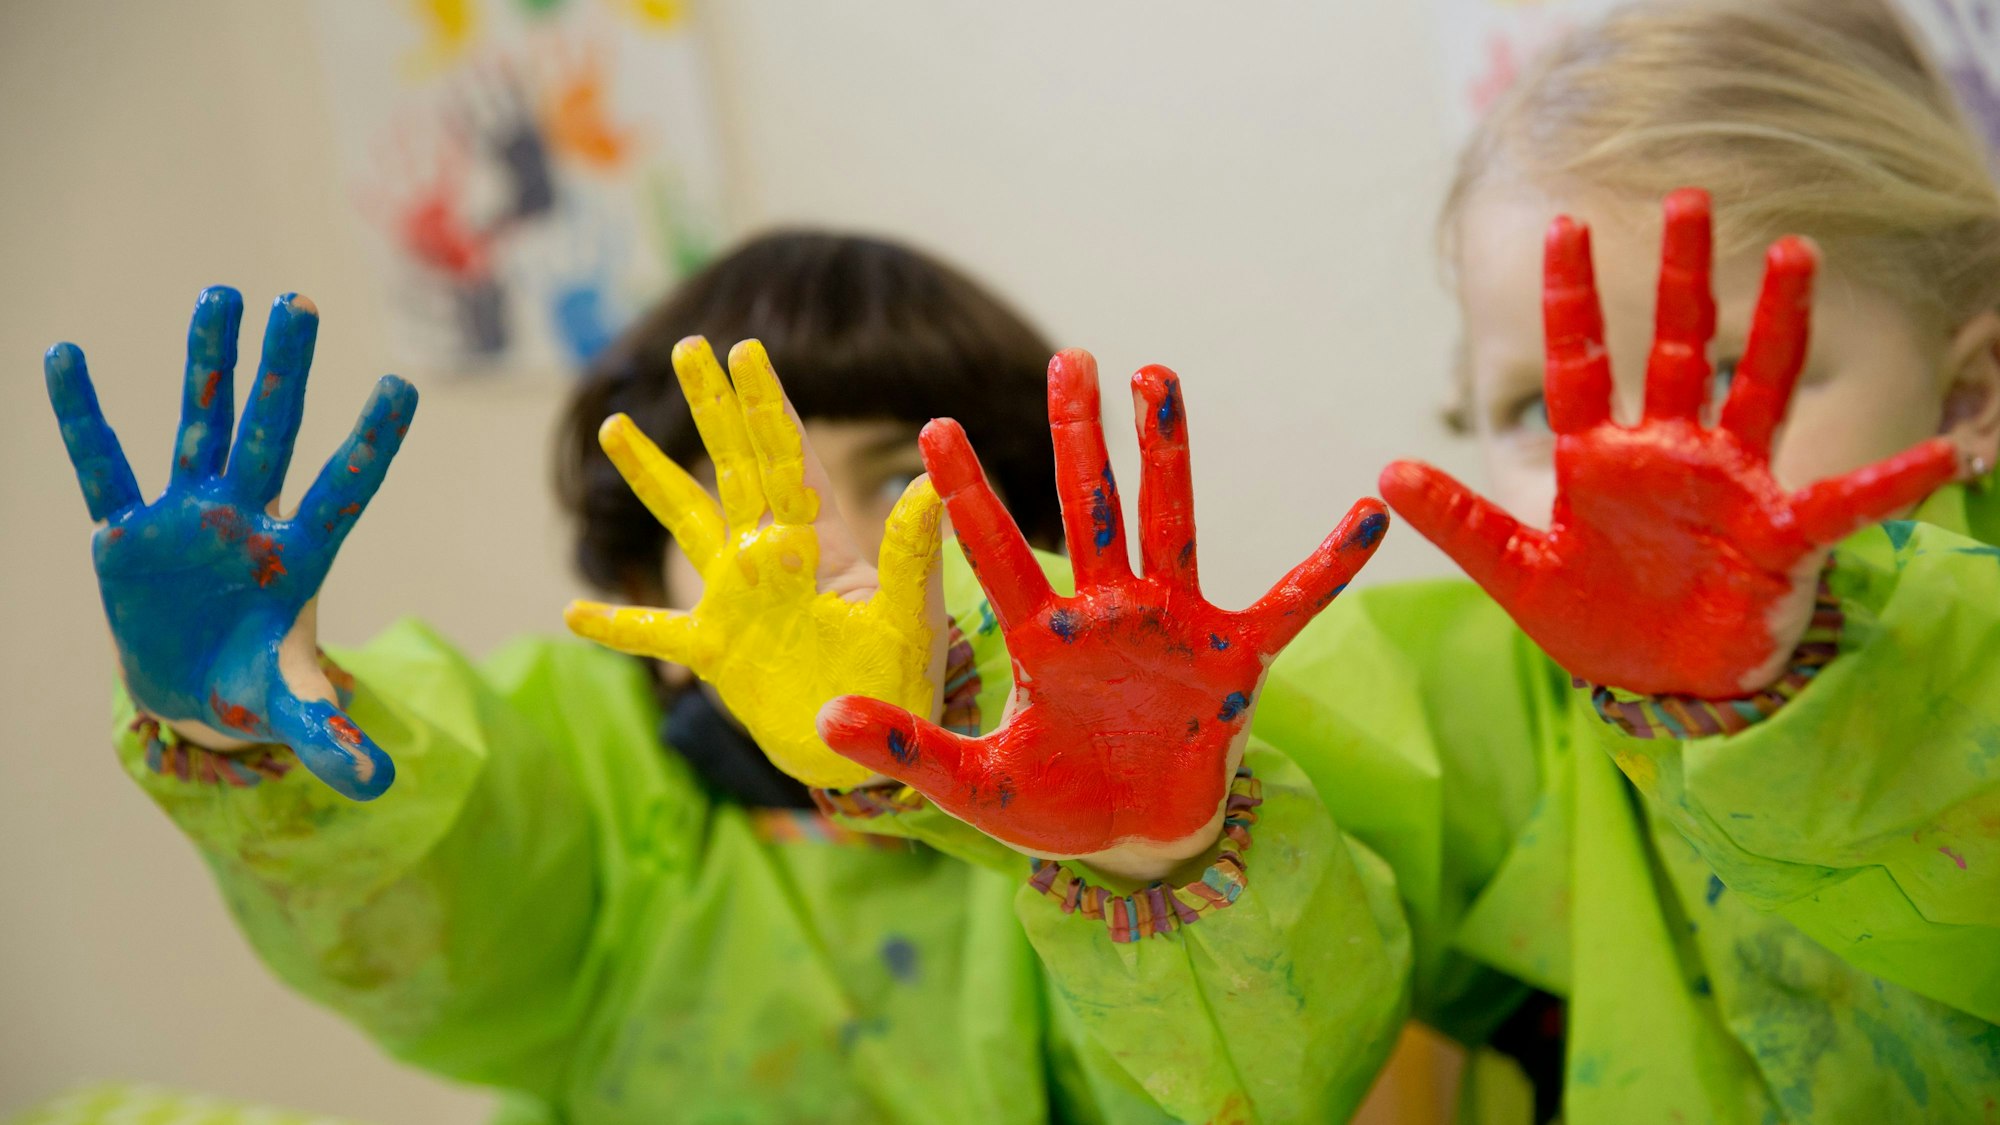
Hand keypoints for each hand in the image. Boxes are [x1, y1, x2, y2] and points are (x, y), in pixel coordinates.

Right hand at [47, 288, 418, 799]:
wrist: (191, 687)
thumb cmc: (252, 686)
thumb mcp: (293, 711)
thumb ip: (333, 740)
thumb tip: (378, 785)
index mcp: (299, 557)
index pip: (345, 491)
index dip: (370, 445)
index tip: (401, 387)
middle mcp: (248, 519)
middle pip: (272, 435)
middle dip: (283, 373)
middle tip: (299, 302)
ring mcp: (188, 516)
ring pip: (199, 425)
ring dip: (207, 364)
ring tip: (221, 294)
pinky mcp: (127, 530)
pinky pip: (103, 464)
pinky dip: (84, 416)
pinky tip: (66, 356)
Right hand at [564, 338, 945, 788]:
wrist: (870, 753)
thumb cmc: (901, 682)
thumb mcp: (909, 614)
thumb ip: (911, 551)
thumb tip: (929, 480)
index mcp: (819, 543)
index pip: (787, 458)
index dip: (765, 405)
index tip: (745, 349)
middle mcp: (772, 557)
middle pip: (734, 467)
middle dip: (712, 408)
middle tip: (688, 347)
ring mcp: (737, 600)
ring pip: (685, 522)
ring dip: (652, 476)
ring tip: (616, 425)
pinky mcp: (714, 651)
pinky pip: (654, 631)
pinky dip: (615, 625)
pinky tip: (572, 611)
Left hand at [818, 349, 1388, 878]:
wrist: (1137, 841)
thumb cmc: (1059, 806)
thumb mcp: (974, 787)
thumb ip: (907, 750)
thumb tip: (821, 720)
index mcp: (1042, 637)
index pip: (996, 552)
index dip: (967, 494)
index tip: (935, 428)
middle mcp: (1107, 613)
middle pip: (1089, 507)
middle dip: (1076, 435)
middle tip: (1067, 356)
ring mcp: (1173, 627)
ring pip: (1171, 524)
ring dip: (1166, 453)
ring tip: (1158, 376)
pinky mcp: (1233, 659)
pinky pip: (1289, 604)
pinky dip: (1328, 565)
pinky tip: (1370, 514)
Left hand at [1381, 189, 1956, 698]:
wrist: (1657, 682)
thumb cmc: (1595, 619)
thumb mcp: (1516, 574)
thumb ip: (1460, 522)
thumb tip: (1386, 472)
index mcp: (1602, 458)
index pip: (1581, 364)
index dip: (1572, 301)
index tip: (1561, 229)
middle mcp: (1670, 453)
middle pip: (1678, 348)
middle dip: (1684, 278)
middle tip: (1690, 198)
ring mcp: (1729, 485)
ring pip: (1757, 387)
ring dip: (1778, 326)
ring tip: (1797, 254)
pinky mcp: (1777, 536)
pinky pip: (1840, 503)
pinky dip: (1889, 484)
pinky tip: (1944, 456)